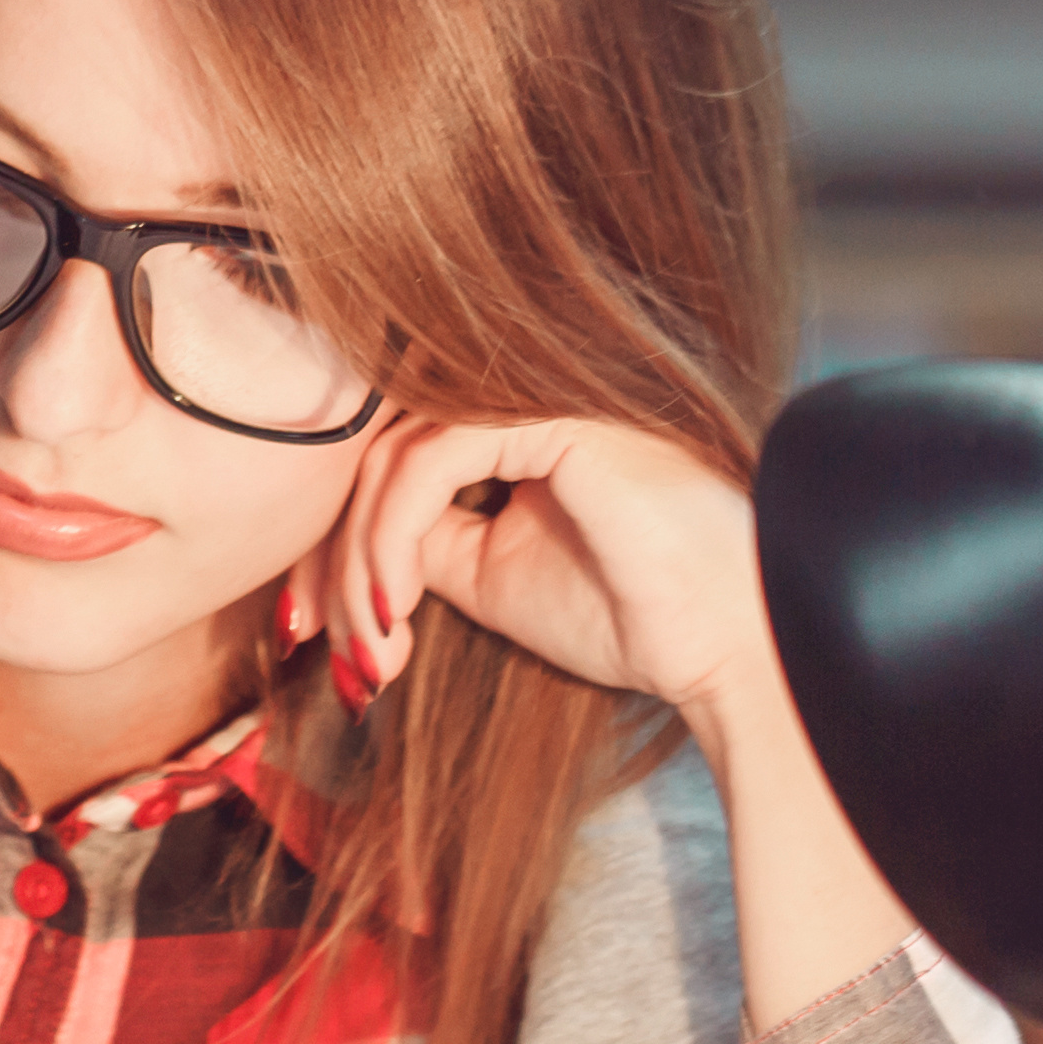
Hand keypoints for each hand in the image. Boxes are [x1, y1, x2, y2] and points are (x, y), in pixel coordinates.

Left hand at [315, 414, 913, 1030]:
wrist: (726, 640)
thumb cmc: (630, 616)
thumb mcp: (489, 580)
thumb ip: (420, 542)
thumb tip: (342, 546)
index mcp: (512, 433)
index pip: (391, 463)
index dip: (340, 544)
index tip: (316, 632)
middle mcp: (521, 399)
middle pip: (380, 454)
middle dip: (336, 557)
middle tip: (326, 646)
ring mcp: (539, 396)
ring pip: (396, 458)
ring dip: (363, 563)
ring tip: (373, 648)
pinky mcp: (553, 412)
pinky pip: (436, 459)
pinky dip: (395, 535)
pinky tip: (396, 605)